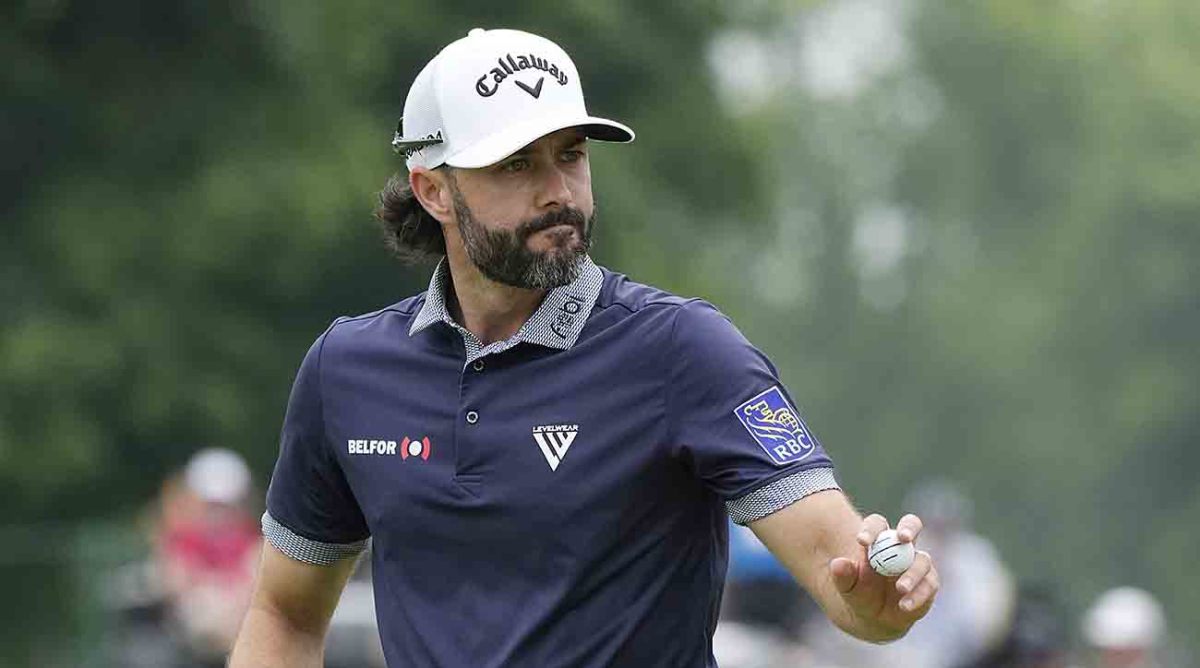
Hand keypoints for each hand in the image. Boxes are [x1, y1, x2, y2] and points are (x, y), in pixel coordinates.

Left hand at [829, 513, 937, 640]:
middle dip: (909, 528)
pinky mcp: (928, 582)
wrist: (873, 617)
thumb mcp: (846, 586)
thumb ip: (842, 575)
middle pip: (911, 524)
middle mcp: (901, 546)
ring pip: (922, 559)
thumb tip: (838, 564)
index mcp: (877, 540)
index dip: (871, 529)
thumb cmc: (859, 592)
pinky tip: (904, 605)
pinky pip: (929, 584)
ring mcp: (917, 563)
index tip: (862, 541)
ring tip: (900, 588)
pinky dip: (918, 594)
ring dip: (912, 573)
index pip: (876, 524)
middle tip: (904, 538)